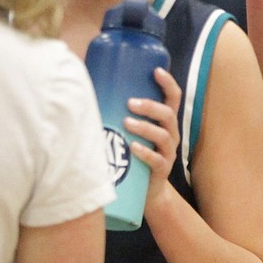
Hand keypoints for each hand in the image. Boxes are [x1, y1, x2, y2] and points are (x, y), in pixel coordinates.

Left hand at [124, 67, 182, 206]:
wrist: (147, 192)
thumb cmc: (133, 154)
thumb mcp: (132, 132)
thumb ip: (120, 114)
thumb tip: (88, 90)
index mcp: (165, 121)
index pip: (174, 97)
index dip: (168, 83)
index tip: (155, 71)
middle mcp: (171, 134)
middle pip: (169, 114)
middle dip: (150, 106)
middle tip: (130, 103)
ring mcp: (168, 152)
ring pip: (163, 135)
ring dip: (145, 127)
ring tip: (126, 123)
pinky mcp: (163, 169)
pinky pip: (158, 159)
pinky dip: (146, 152)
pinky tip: (133, 147)